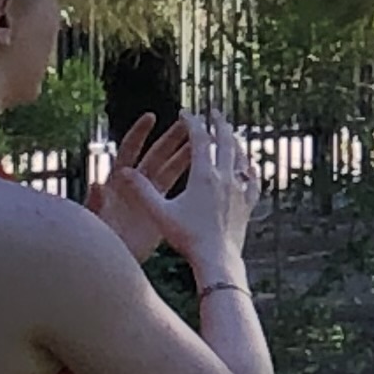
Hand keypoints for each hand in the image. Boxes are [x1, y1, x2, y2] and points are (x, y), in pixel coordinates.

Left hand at [89, 116, 193, 261]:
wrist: (112, 263)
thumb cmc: (100, 242)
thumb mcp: (97, 221)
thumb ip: (95, 203)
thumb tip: (96, 184)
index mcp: (118, 181)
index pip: (129, 150)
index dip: (139, 133)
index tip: (152, 117)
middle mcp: (135, 184)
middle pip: (156, 155)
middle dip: (171, 138)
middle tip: (188, 123)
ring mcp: (149, 195)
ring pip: (171, 169)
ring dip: (186, 155)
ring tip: (206, 141)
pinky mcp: (160, 209)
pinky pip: (177, 189)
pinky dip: (189, 179)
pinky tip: (206, 171)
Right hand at [106, 107, 259, 276]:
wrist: (217, 260)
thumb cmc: (187, 239)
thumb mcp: (160, 214)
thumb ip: (142, 192)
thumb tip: (121, 173)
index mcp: (203, 176)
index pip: (199, 138)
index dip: (192, 122)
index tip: (186, 113)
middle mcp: (225, 178)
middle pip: (225, 141)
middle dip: (219, 123)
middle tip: (215, 112)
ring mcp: (239, 190)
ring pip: (240, 157)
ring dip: (235, 142)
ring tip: (231, 135)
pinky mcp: (247, 204)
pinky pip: (251, 180)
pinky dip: (249, 169)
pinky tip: (248, 167)